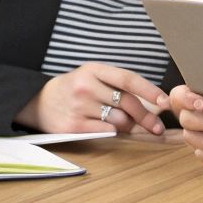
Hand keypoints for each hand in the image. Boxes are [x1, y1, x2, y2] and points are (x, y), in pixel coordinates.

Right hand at [14, 63, 166, 135]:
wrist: (38, 101)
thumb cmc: (74, 89)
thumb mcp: (93, 77)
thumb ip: (119, 86)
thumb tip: (154, 103)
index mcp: (94, 70)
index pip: (128, 79)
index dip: (149, 90)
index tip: (165, 101)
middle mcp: (86, 86)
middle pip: (127, 102)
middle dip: (146, 117)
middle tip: (157, 128)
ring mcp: (79, 106)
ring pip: (118, 120)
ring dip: (129, 126)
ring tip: (128, 126)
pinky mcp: (73, 126)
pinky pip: (105, 132)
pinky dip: (113, 132)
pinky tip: (111, 130)